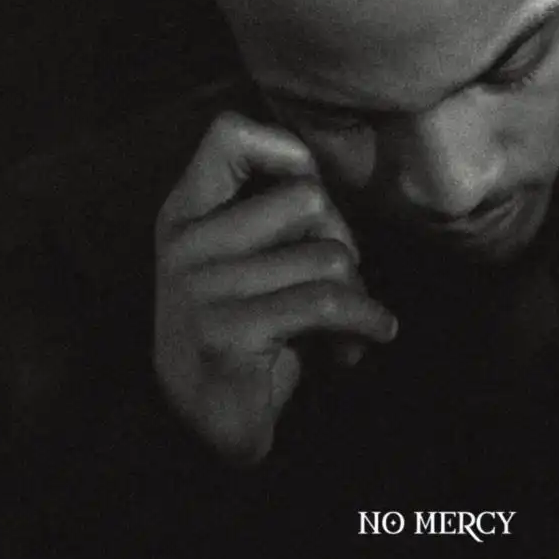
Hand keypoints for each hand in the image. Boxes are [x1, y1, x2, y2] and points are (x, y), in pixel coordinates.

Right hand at [153, 111, 397, 462]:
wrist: (203, 424)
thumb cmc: (240, 327)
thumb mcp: (241, 261)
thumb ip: (273, 218)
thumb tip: (333, 194)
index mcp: (185, 214)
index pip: (227, 135)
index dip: (284, 148)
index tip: (309, 185)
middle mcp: (186, 244)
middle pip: (308, 199)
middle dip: (344, 238)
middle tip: (344, 279)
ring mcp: (203, 289)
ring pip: (329, 256)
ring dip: (357, 293)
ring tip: (351, 322)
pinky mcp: (229, 332)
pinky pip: (328, 303)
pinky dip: (367, 320)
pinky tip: (372, 336)